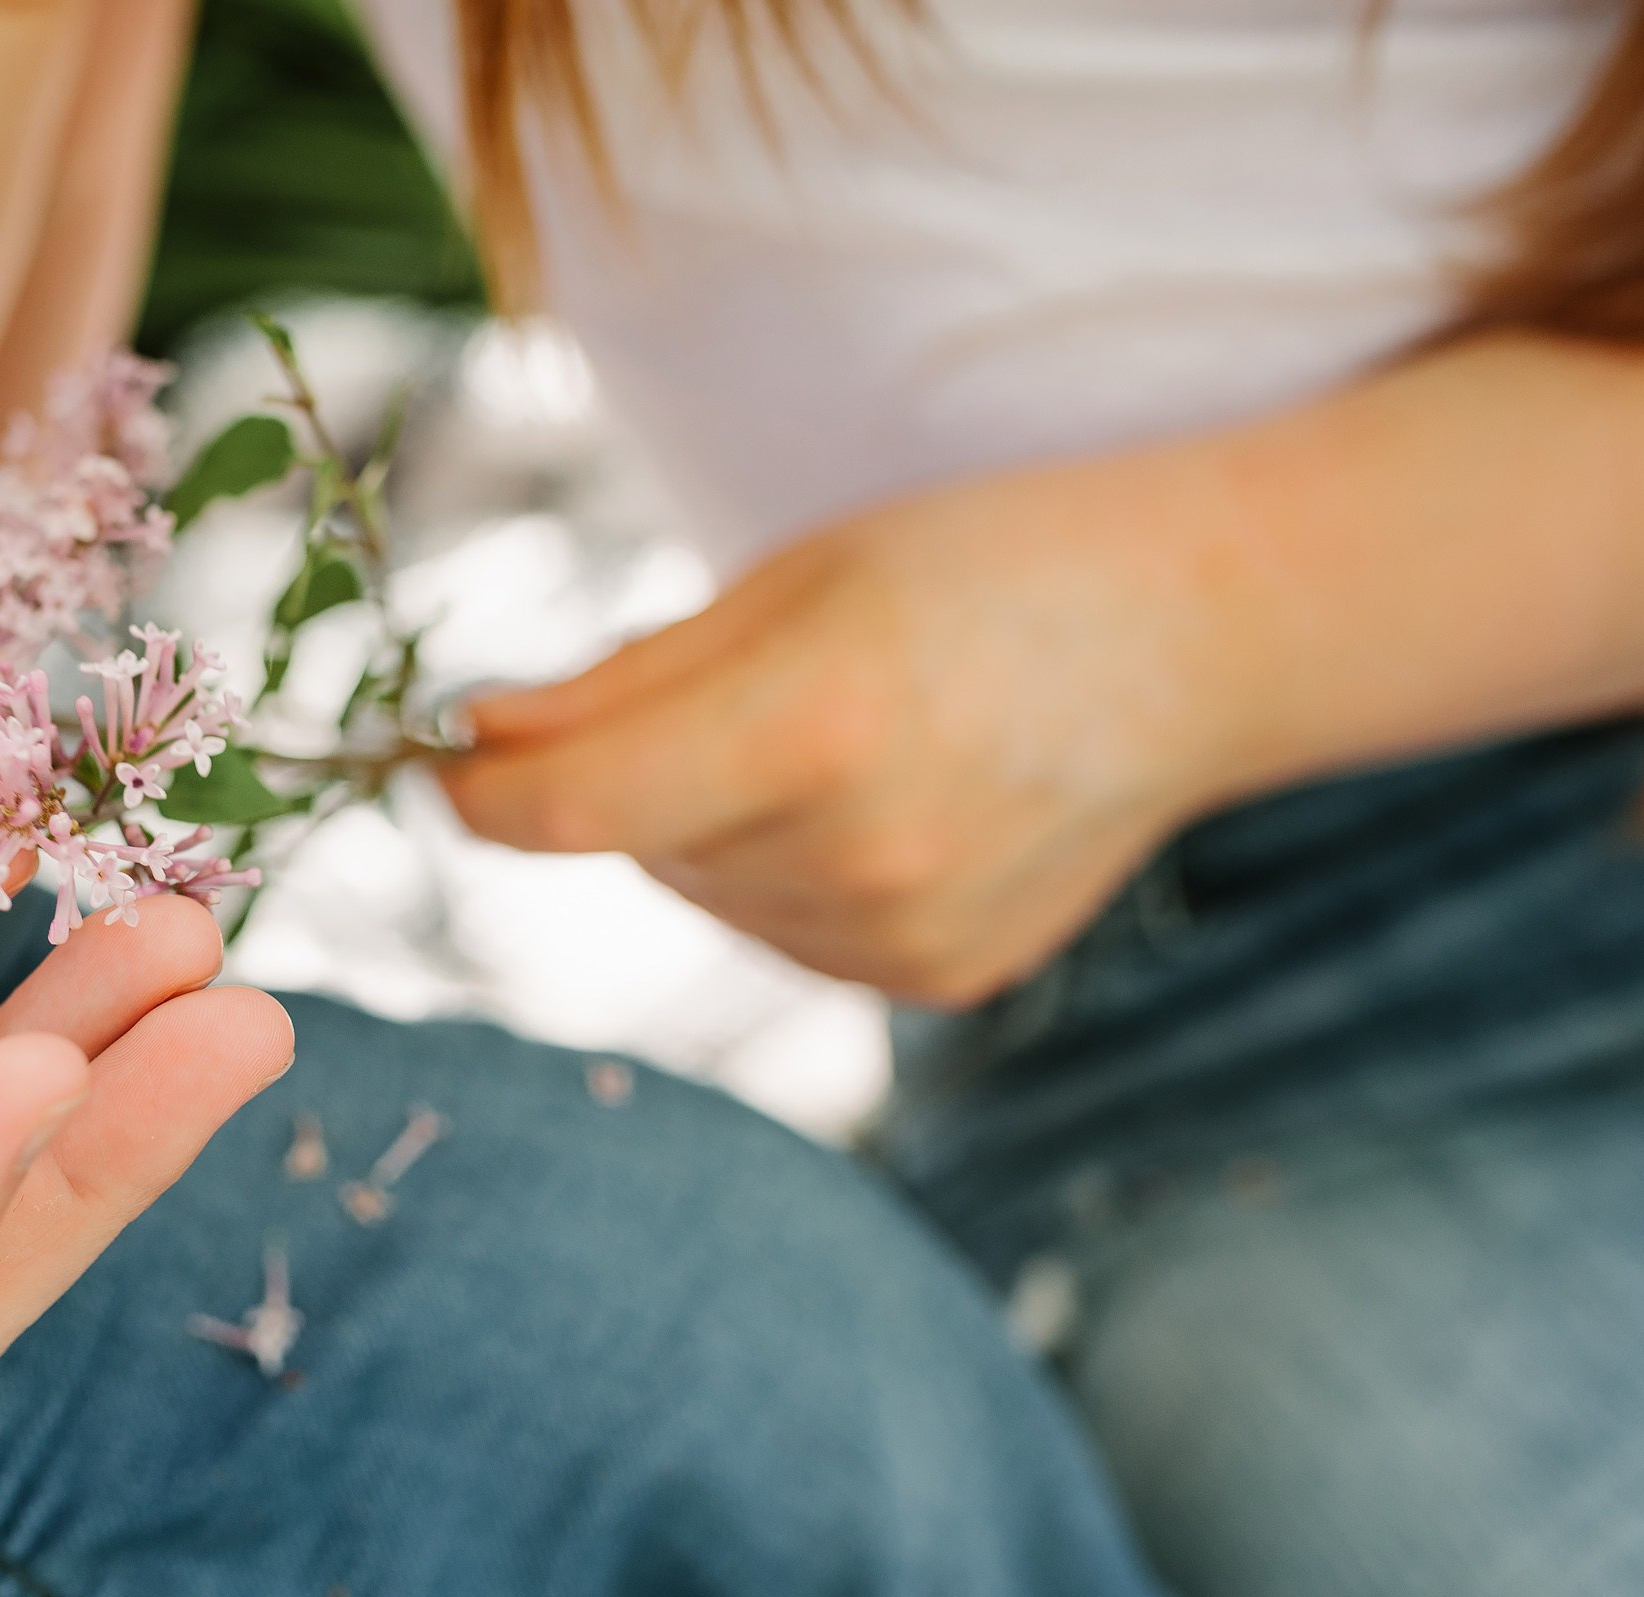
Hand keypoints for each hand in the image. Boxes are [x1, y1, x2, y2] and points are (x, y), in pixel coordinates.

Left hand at [443, 445, 1258, 1005]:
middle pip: (637, 849)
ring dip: (717, 829)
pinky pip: (788, 933)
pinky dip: (793, 875)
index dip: (477, 793)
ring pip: (707, 895)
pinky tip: (896, 801)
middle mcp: (859, 858)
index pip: (567, 812)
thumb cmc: (986, 566)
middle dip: (640, 776)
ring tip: (852, 736)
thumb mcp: (794, 577)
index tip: (444, 761)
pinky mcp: (937, 982)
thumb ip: (621, 681)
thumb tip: (470, 746)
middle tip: (758, 686)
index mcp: (813, 725)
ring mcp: (906, 938)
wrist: (1199, 637)